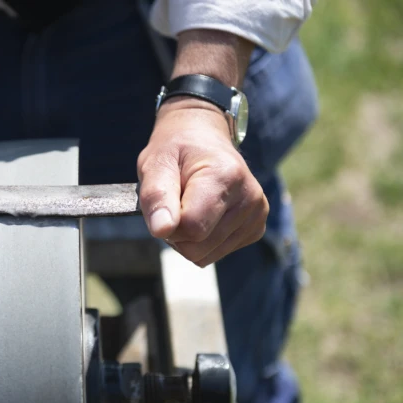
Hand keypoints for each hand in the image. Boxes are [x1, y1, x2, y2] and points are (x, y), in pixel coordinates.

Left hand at [137, 97, 268, 266]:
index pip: (192, 227)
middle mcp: (249, 197)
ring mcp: (256, 215)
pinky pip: (215, 254)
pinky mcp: (256, 229)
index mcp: (226, 176)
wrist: (204, 138)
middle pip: (197, 246)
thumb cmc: (177, 150)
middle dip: (175, 232)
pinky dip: (201, 241)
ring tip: (188, 206)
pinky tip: (203, 214)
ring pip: (204, 255)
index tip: (165, 200)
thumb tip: (161, 230)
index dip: (167, 222)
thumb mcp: (155, 163)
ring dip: (187, 238)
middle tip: (174, 203)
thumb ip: (155, 195)